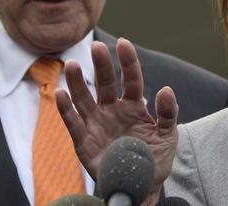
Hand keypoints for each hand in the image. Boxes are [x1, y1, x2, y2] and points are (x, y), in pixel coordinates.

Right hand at [55, 38, 177, 196]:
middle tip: (96, 46)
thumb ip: (167, 113)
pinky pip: (73, 123)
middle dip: (101, 65)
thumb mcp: (167, 134)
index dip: (128, 62)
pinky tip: (60, 94)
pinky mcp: (83, 140)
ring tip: (71, 64)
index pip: (131, 79)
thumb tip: (166, 89)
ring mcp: (97, 123)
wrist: (140, 185)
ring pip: (85, 98)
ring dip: (77, 82)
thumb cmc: (154, 157)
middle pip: (105, 83)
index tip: (124, 43)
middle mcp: (113, 109)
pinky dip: (66, 110)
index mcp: (134, 105)